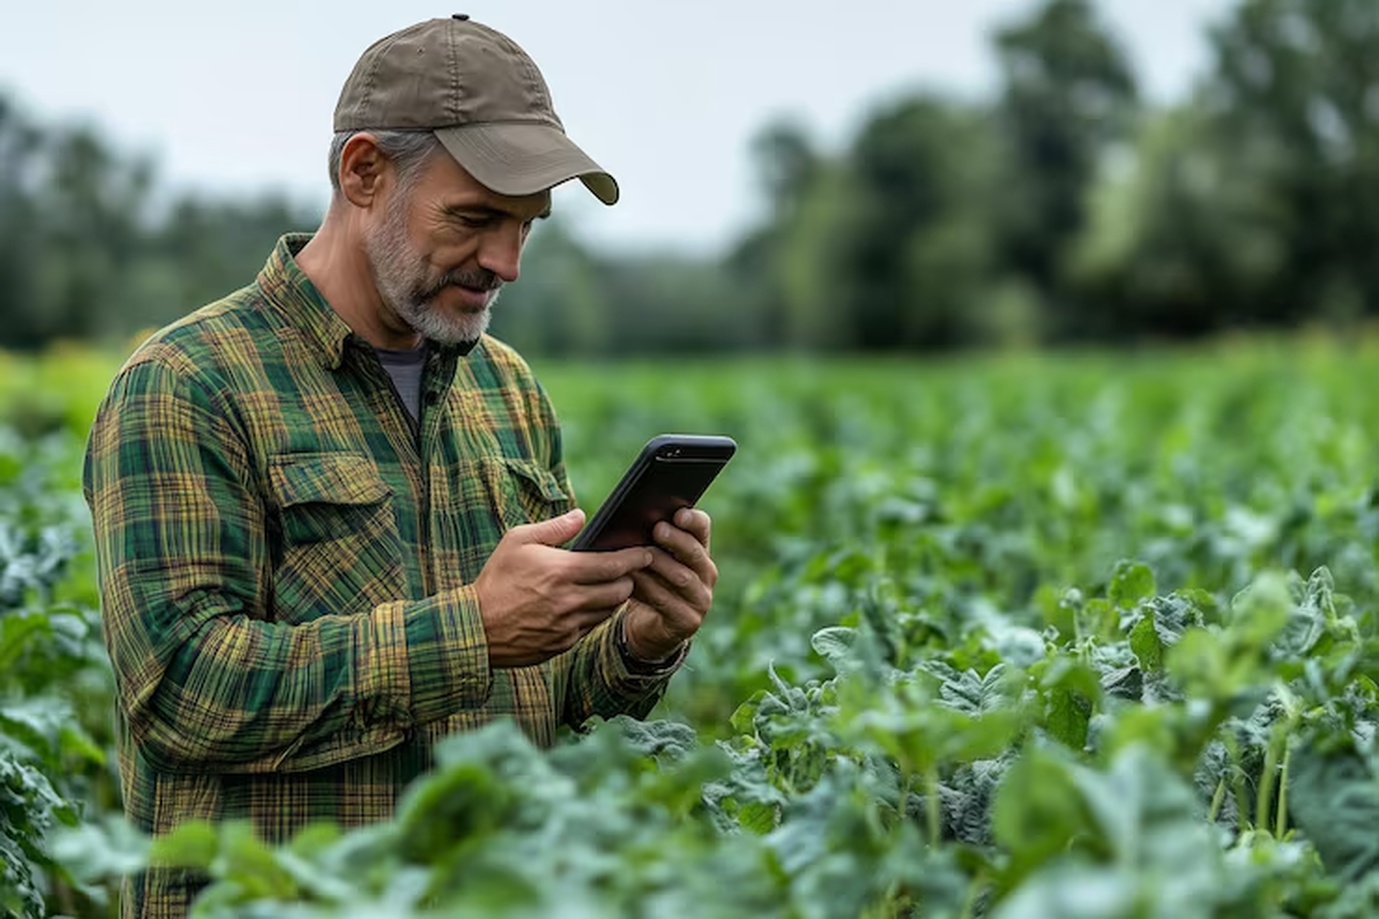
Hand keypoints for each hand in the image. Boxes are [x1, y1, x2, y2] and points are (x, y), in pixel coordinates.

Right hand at [475, 509, 652, 667]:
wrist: (475, 628)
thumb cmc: (496, 579)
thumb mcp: (517, 541)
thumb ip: (554, 528)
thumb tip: (581, 515)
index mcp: (561, 571)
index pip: (613, 565)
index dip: (635, 558)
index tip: (646, 552)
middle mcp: (569, 601)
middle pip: (620, 590)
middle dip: (629, 579)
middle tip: (629, 570)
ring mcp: (568, 625)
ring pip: (609, 611)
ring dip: (614, 598)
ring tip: (612, 585)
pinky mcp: (563, 643)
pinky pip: (592, 628)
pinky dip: (595, 615)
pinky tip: (589, 604)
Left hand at [622, 508, 716, 660]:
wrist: (647, 628)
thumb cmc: (648, 583)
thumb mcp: (651, 561)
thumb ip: (651, 541)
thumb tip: (632, 520)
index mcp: (698, 552)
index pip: (702, 529)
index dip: (692, 520)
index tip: (678, 513)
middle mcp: (706, 574)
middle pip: (695, 553)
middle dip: (676, 539)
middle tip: (657, 529)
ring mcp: (701, 599)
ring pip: (682, 578)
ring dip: (659, 565)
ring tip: (639, 557)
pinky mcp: (688, 621)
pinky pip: (667, 603)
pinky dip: (649, 590)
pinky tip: (633, 582)